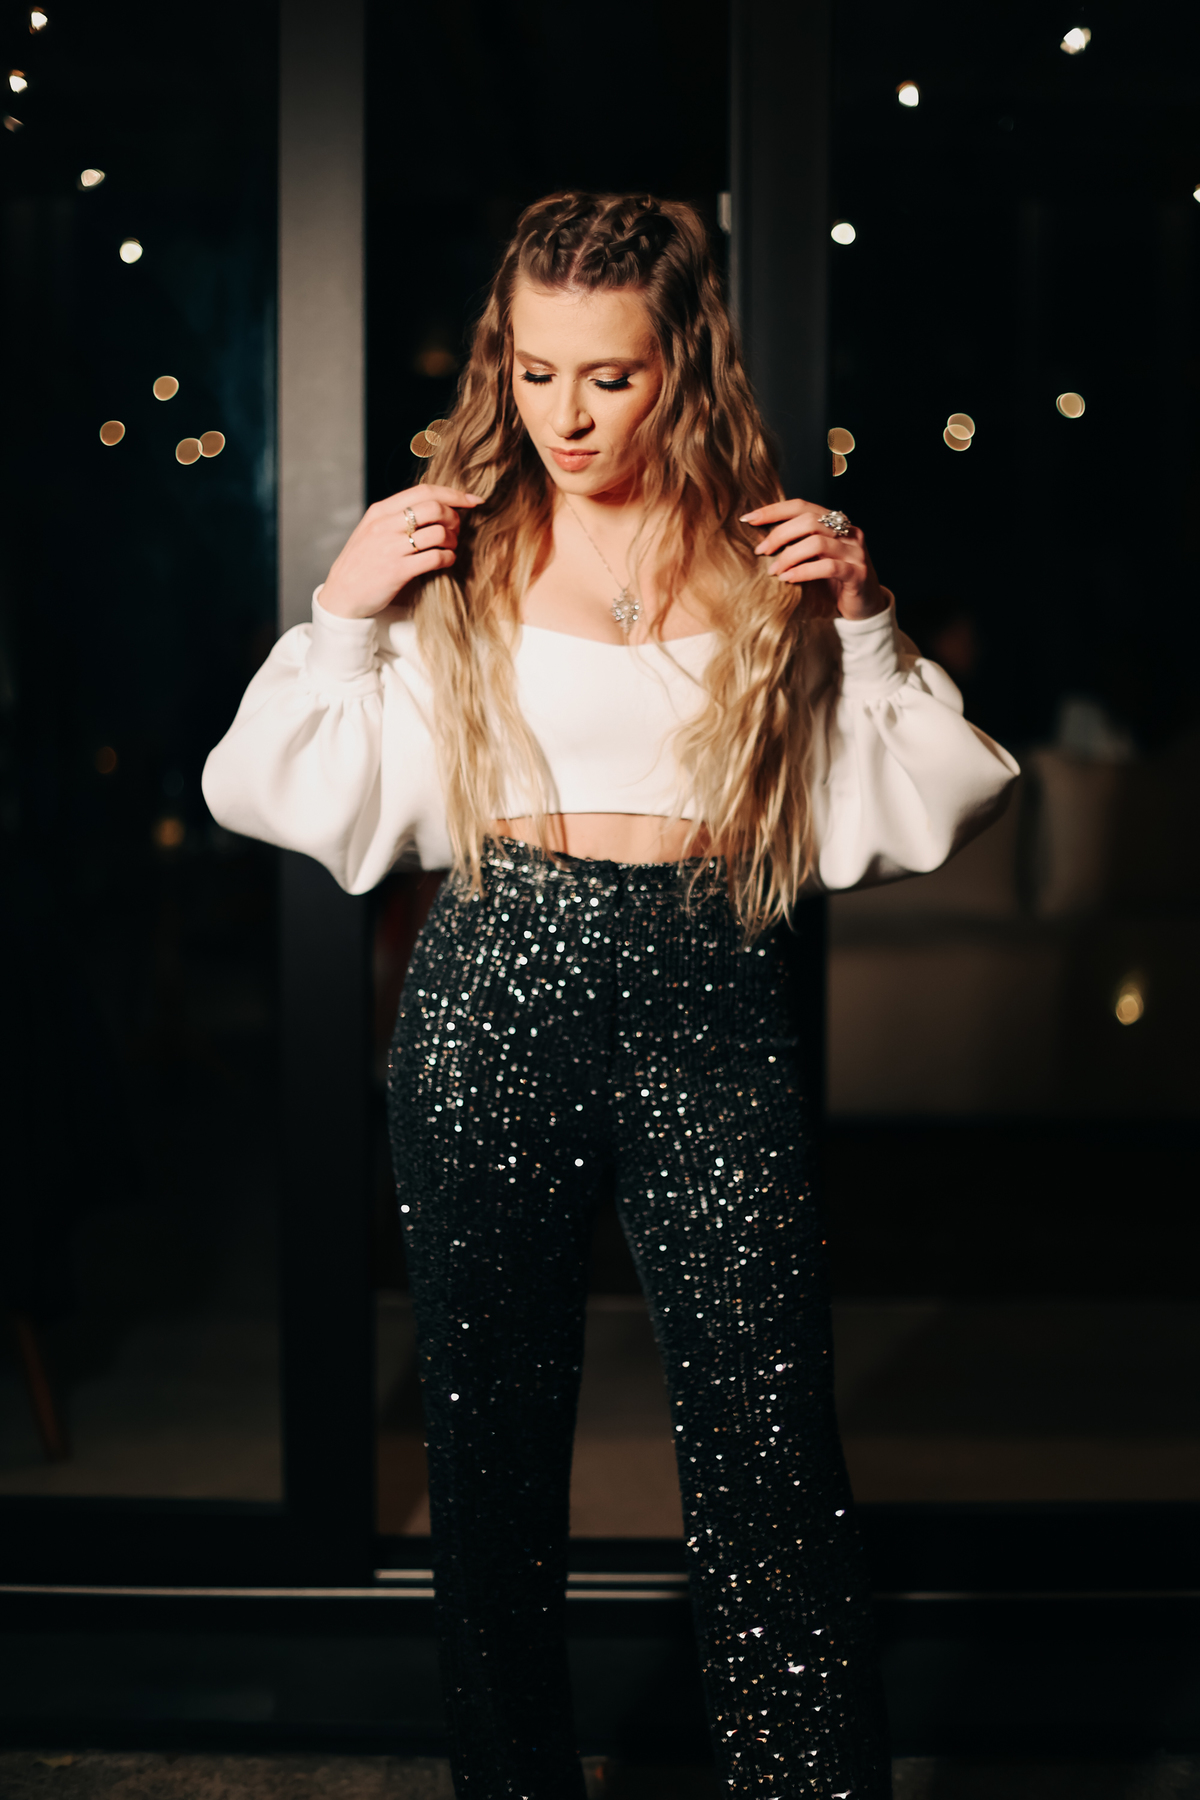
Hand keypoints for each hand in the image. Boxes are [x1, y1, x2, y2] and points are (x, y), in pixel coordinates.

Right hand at [318, 484, 482, 618]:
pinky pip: (435, 558)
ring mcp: (391, 548)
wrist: (342, 595)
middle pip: (434, 508)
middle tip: (456, 530)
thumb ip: (396, 516)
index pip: (423, 491)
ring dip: (453, 540)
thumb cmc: (362, 563)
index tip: (473, 500)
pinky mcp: (398, 571)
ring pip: (438, 533)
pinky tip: (446, 561)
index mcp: (380, 511)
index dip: (453, 494)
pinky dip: (448, 558)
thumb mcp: (372, 530)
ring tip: (450, 547)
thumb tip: (434, 505)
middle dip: (454, 517)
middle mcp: (385, 526)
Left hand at [741, 499, 887, 620]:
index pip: (801, 506)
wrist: (864, 607)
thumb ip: (796, 545)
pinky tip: (788, 579)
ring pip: (817, 543)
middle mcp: (848, 532)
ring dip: (789, 556)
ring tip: (774, 571)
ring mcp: (855, 552)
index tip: (749, 519)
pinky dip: (804, 572)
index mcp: (834, 523)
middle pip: (808, 521)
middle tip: (761, 552)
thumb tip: (759, 542)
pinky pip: (828, 567)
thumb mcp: (813, 559)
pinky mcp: (857, 573)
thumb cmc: (832, 583)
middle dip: (779, 534)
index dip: (773, 510)